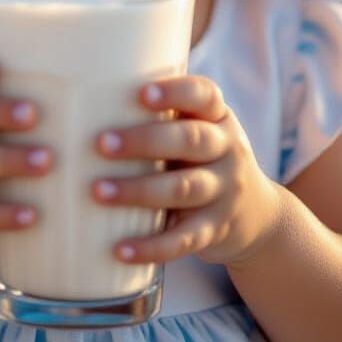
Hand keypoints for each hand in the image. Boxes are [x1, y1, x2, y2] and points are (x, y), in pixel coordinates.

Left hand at [91, 74, 283, 267]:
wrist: (256, 214)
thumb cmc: (204, 158)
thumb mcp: (200, 129)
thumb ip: (162, 115)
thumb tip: (85, 98)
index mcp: (218, 118)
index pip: (204, 96)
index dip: (175, 93)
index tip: (142, 94)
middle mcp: (228, 150)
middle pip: (190, 140)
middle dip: (145, 141)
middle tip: (101, 143)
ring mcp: (224, 192)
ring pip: (183, 188)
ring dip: (139, 190)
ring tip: (98, 191)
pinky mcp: (214, 230)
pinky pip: (183, 240)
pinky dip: (151, 246)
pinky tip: (120, 249)